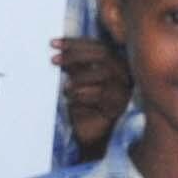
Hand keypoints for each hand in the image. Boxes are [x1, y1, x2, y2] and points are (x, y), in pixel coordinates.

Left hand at [54, 35, 129, 155]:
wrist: (87, 134)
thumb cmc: (82, 104)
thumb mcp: (75, 80)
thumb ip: (72, 64)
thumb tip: (58, 47)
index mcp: (115, 64)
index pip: (97, 46)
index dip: (75, 43)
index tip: (53, 44)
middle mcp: (123, 74)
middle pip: (103, 55)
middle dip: (75, 55)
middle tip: (54, 60)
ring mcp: (123, 90)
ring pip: (103, 73)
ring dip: (79, 77)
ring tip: (65, 88)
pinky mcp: (118, 106)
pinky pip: (102, 94)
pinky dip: (83, 93)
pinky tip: (71, 98)